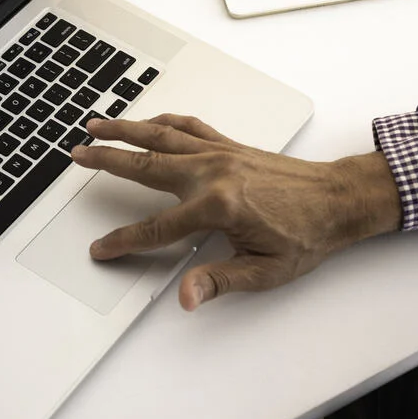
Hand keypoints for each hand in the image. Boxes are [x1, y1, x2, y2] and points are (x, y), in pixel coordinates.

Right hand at [70, 115, 400, 309]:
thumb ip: (219, 281)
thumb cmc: (308, 235)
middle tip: (78, 154)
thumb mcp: (265, 271)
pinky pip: (190, 127)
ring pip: (162, 136)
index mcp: (217, 206)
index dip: (125, 242)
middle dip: (107, 160)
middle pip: (145, 165)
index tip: (101, 248)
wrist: (339, 199)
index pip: (156, 228)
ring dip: (126, 129)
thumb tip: (186, 296)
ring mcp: (221, 153)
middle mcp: (213, 172)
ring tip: (97, 123)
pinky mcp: (231, 146)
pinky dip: (165, 121)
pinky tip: (150, 121)